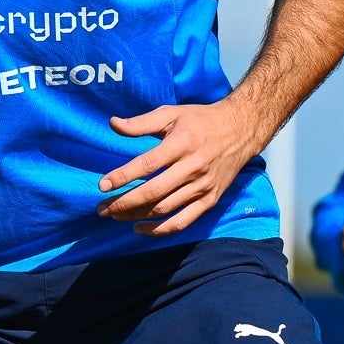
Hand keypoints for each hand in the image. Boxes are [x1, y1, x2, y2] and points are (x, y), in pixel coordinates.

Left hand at [101, 96, 265, 235]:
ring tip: (115, 216)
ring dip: (136, 216)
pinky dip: (160, 230)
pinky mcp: (209, 200)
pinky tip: (140, 228)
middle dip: (124, 203)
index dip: (123, 177)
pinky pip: (182, 222)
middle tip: (102, 209)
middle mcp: (193, 167)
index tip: (102, 185)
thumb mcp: (172, 113)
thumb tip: (112, 124)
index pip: (147, 164)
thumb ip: (141, 122)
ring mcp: (202, 187)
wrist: (241, 131)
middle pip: (153, 192)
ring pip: (164, 209)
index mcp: (182, 144)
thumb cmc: (201, 120)